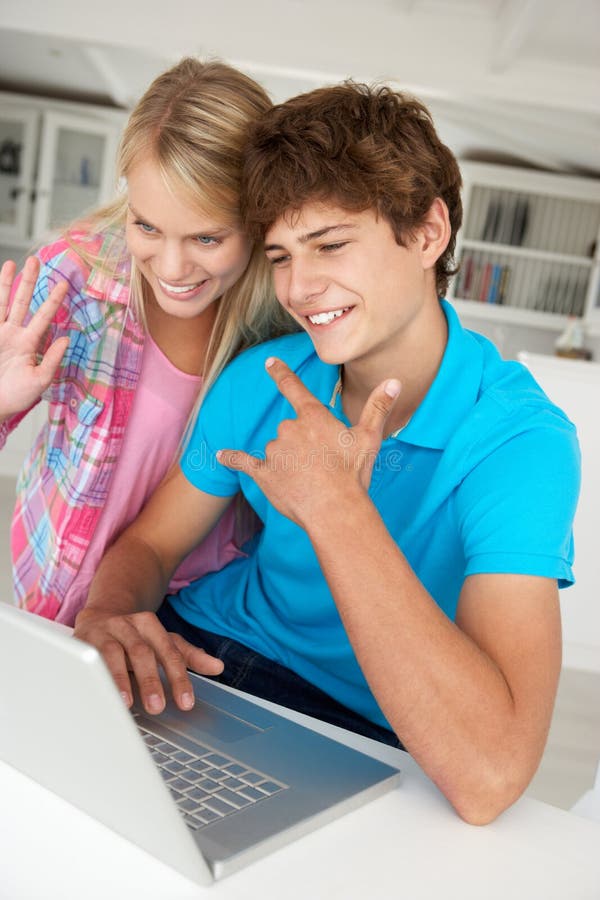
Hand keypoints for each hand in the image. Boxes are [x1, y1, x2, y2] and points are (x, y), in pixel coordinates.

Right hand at [0, 257, 69, 418]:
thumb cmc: (15, 397)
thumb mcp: (39, 380)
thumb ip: (52, 359)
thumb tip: (66, 338)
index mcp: (29, 343)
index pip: (44, 317)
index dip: (52, 301)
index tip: (63, 285)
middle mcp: (14, 334)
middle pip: (23, 302)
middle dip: (29, 282)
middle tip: (36, 260)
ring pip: (4, 302)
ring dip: (8, 283)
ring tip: (13, 263)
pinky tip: (0, 280)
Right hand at [73, 608, 224, 714]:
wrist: (99, 616)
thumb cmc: (135, 636)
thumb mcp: (163, 642)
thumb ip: (189, 655)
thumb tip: (218, 667)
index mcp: (151, 624)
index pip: (169, 652)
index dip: (178, 678)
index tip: (185, 703)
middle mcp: (127, 625)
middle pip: (142, 652)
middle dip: (150, 680)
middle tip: (158, 706)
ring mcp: (103, 632)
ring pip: (112, 654)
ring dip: (120, 678)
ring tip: (126, 703)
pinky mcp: (80, 642)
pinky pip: (87, 661)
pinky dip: (93, 677)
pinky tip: (96, 694)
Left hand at [217, 357, 400, 527]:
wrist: (335, 509)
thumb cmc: (353, 474)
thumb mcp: (369, 438)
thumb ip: (378, 407)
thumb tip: (394, 381)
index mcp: (313, 417)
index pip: (293, 388)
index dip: (280, 374)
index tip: (269, 362)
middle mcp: (289, 429)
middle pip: (289, 429)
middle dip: (301, 443)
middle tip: (322, 464)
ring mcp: (274, 451)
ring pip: (276, 449)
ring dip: (287, 460)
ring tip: (309, 480)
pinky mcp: (263, 473)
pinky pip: (243, 462)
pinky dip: (232, 458)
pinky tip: (220, 456)